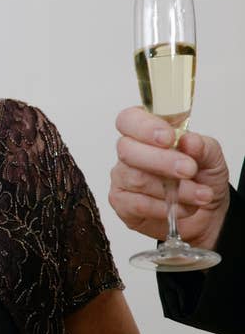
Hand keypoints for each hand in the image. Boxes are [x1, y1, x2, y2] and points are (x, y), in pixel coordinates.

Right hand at [109, 106, 229, 248]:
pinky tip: (182, 207)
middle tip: (188, 169)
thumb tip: (190, 141)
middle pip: (127, 150)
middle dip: (161, 161)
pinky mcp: (122, 203)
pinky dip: (164, 208)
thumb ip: (203, 147)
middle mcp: (131, 152)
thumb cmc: (201, 179)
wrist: (205, 214)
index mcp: (148, 132)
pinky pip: (138, 204)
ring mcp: (123, 178)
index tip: (169, 138)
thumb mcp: (211, 159)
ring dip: (173, 189)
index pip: (130, 120)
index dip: (144, 126)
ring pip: (136, 179)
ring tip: (200, 194)